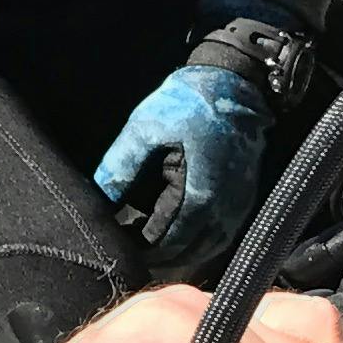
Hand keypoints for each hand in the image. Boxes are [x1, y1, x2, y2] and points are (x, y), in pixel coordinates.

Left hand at [89, 61, 271, 270]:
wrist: (235, 86)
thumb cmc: (187, 104)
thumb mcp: (144, 129)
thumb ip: (120, 166)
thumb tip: (99, 199)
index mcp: (197, 197)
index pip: (163, 243)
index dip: (136, 248)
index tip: (113, 243)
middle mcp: (222, 213)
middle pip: (185, 254)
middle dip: (155, 256)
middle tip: (126, 247)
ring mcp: (237, 209)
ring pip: (205, 251)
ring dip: (178, 253)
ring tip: (146, 245)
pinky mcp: (243, 202)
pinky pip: (219, 237)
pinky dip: (197, 243)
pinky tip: (176, 234)